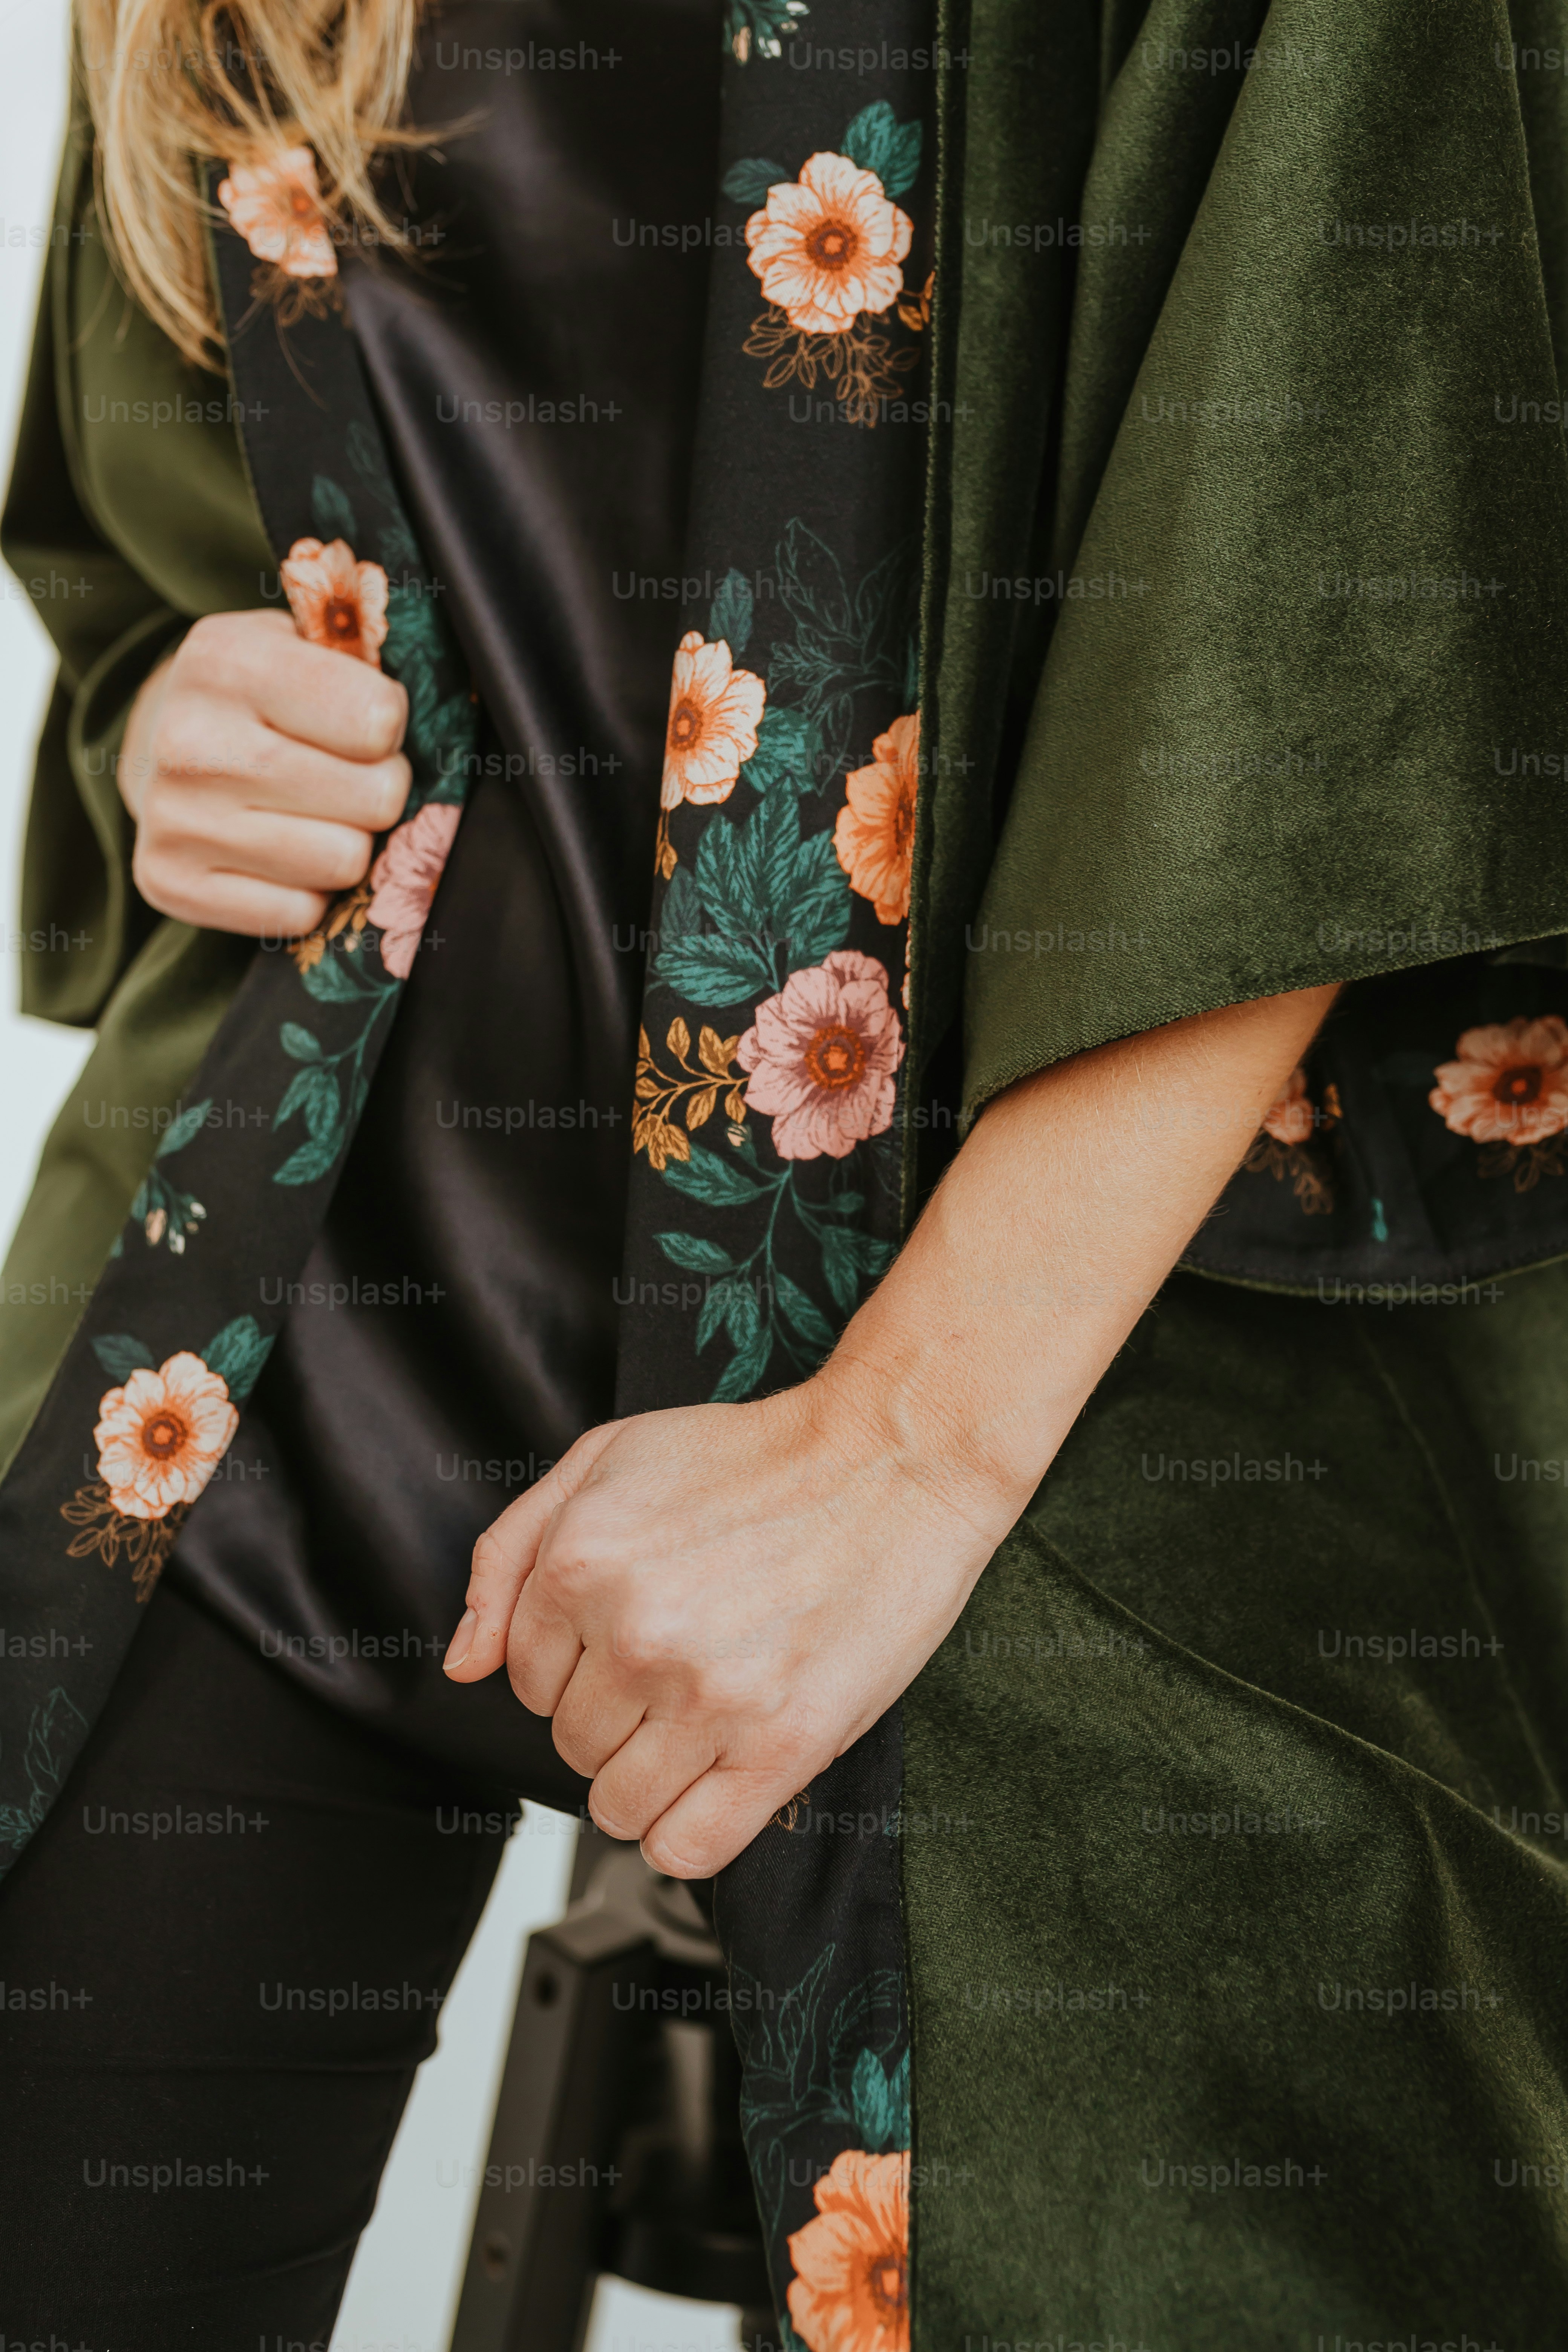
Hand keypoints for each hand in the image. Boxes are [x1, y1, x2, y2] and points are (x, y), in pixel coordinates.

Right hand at [120, 608, 410, 936]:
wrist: (154, 744)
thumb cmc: (258, 694)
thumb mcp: (303, 644)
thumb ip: (364, 663)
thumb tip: (439, 716)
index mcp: (227, 661)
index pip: (378, 721)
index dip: (391, 727)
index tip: (368, 724)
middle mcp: (189, 740)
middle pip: (375, 798)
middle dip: (379, 790)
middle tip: (347, 777)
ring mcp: (174, 819)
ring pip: (343, 862)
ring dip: (348, 843)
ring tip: (314, 814)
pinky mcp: (170, 883)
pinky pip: (299, 914)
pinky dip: (306, 892)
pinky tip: (279, 853)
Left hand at [441, 1369, 1012, 1877]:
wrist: (891, 1458)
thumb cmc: (756, 1458)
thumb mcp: (605, 1460)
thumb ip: (510, 1553)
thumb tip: (464, 1660)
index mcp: (580, 1562)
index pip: (528, 1682)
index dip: (578, 1665)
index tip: (633, 1636)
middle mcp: (634, 1634)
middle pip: (572, 1747)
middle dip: (616, 1717)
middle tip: (682, 1665)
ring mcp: (707, 1697)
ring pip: (619, 1806)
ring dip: (651, 1777)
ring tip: (705, 1717)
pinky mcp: (779, 1746)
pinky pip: (686, 1848)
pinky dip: (686, 1832)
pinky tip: (718, 1780)